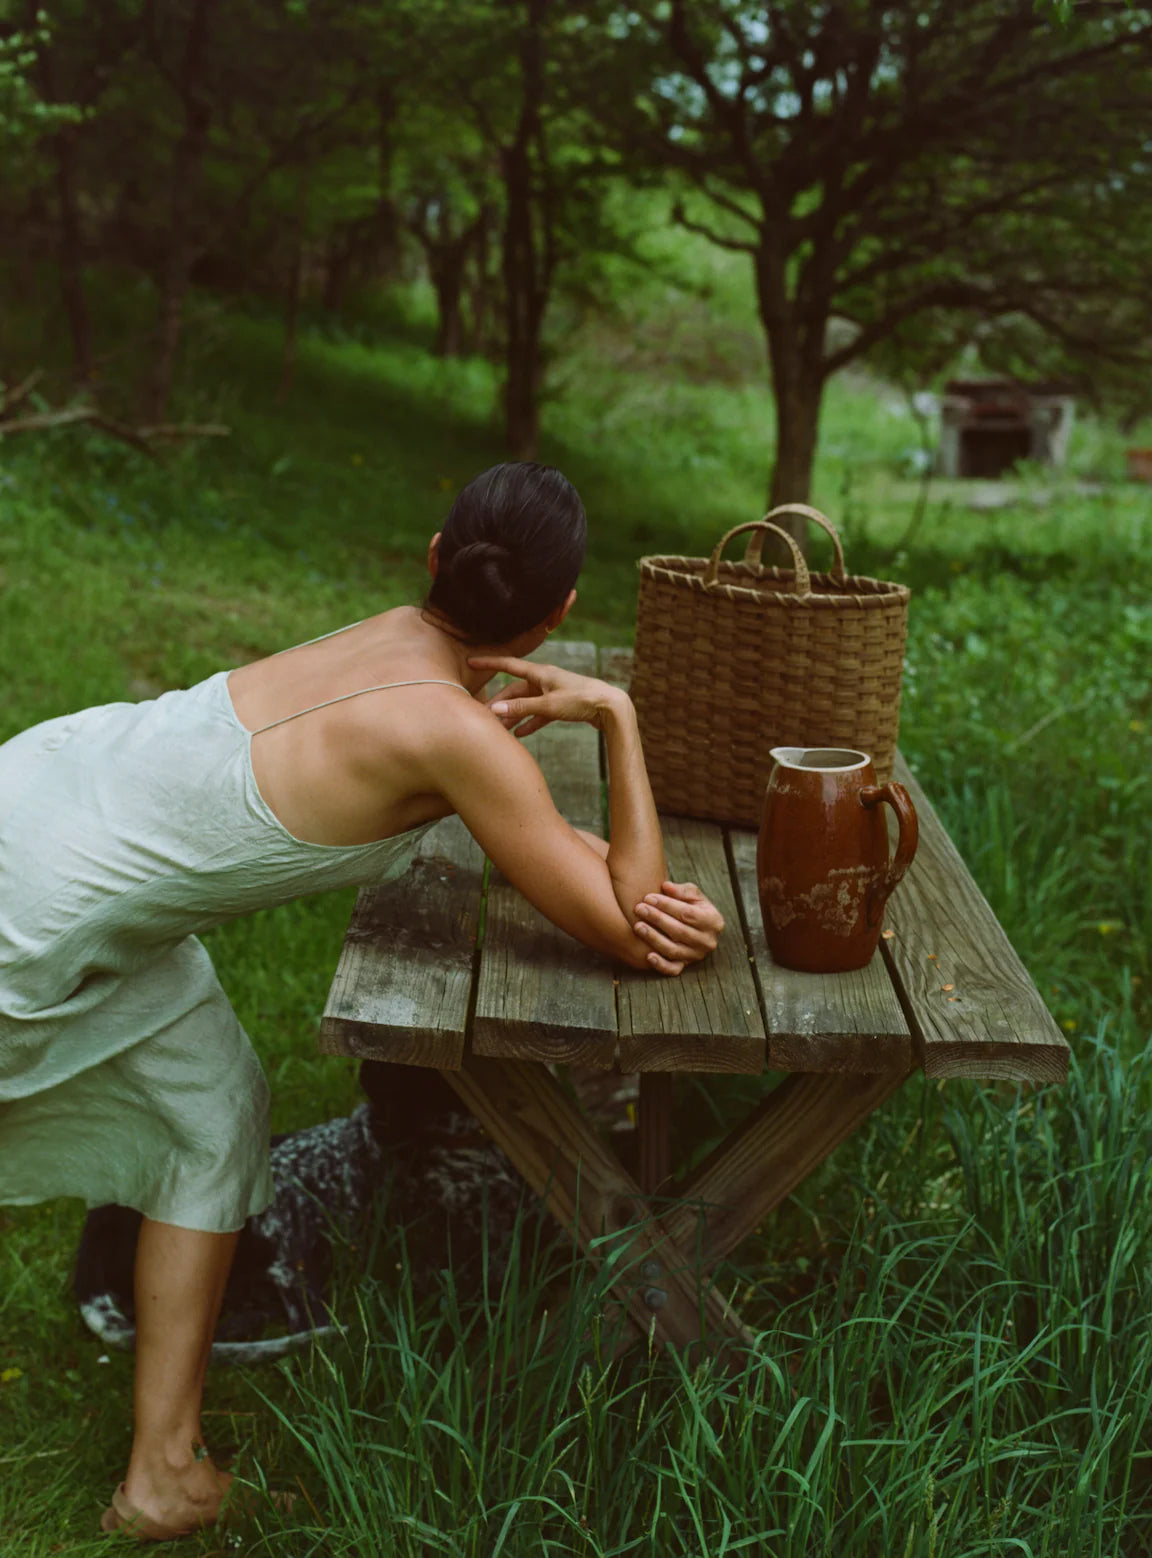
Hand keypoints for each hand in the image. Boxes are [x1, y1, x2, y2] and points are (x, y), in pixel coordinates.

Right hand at [469, 655, 626, 737]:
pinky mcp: (560, 705)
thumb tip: (495, 709)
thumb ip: (522, 708)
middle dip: (499, 702)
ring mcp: (552, 692)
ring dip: (513, 715)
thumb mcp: (549, 705)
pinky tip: (520, 734)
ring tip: (499, 728)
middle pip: (515, 690)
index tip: (472, 662)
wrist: (610, 707)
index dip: (490, 663)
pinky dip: (529, 722)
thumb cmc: (581, 700)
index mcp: (540, 673)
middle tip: (482, 714)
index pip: (509, 665)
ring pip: (526, 703)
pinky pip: (539, 714)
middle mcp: (544, 680)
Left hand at [632, 881, 723, 975]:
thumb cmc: (691, 905)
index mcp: (714, 921)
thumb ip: (681, 890)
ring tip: (637, 926)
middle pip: (679, 931)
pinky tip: (647, 955)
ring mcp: (696, 955)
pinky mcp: (685, 966)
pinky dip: (660, 964)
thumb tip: (666, 887)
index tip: (648, 897)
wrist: (693, 926)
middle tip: (639, 908)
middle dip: (657, 919)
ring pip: (673, 950)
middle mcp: (708, 941)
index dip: (667, 905)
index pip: (688, 913)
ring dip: (653, 938)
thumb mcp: (693, 895)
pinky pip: (673, 969)